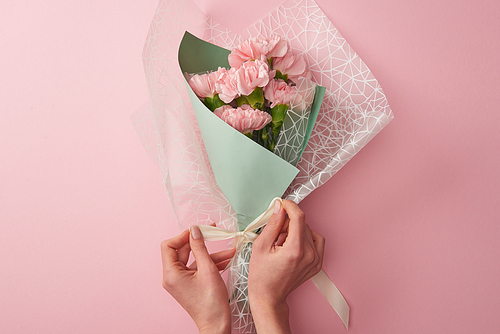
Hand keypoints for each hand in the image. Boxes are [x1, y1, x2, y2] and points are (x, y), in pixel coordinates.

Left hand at [160, 225, 235, 333]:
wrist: (217, 324)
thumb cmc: (211, 302)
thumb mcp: (208, 269)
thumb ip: (200, 247)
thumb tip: (194, 230)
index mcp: (171, 273)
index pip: (168, 246)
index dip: (183, 236)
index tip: (198, 231)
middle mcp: (172, 277)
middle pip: (182, 251)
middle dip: (200, 243)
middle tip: (214, 233)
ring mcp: (180, 281)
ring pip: (193, 259)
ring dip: (210, 254)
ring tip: (229, 251)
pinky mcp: (188, 284)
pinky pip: (197, 268)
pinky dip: (209, 263)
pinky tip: (226, 260)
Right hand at [248, 200, 324, 333]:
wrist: (269, 297)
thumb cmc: (261, 275)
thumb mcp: (261, 246)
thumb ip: (273, 224)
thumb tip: (279, 207)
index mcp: (295, 250)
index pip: (299, 217)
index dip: (290, 206)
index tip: (282, 204)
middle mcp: (310, 255)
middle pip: (303, 224)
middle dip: (289, 223)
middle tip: (276, 235)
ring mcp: (316, 261)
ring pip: (309, 231)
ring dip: (296, 231)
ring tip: (283, 244)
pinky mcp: (318, 264)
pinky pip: (315, 241)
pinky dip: (305, 238)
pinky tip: (292, 246)